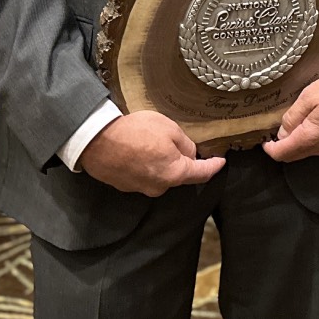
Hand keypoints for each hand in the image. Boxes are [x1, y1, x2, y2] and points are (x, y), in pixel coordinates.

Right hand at [77, 110, 224, 195]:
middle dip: (183, 161)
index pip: (202, 174)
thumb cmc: (136, 132)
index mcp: (175, 173)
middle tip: (179, 142)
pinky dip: (146, 165)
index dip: (214, 166)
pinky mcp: (125, 186)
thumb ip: (185, 144)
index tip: (221, 161)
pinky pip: (144, 175)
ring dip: (162, 162)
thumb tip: (190, 154)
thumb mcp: (170, 129)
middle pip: (179, 174)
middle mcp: (160, 187)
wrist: (96, 141)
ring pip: (161, 175)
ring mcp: (141, 188)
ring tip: (154, 143)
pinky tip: (139, 151)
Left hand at [262, 73, 318, 162]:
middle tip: (272, 134)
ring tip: (287, 128)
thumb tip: (282, 132)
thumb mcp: (309, 96)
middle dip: (279, 148)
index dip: (269, 149)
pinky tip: (302, 128)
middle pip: (291, 156)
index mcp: (310, 137)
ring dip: (291, 145)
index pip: (282, 153)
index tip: (264, 139)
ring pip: (302, 153)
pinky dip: (303, 142)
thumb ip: (292, 116)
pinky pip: (313, 148)